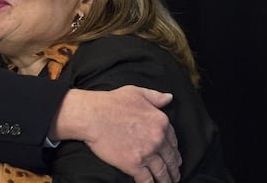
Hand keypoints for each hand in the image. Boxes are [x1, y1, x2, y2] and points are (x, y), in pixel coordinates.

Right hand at [56, 86, 181, 182]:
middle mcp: (157, 139)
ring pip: (162, 172)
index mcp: (161, 122)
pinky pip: (147, 180)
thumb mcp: (136, 92)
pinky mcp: (133, 165)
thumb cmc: (110, 103)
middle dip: (173, 169)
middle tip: (174, 175)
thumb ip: (155, 96)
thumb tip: (169, 98)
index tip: (173, 157)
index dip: (174, 151)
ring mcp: (147, 153)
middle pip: (171, 159)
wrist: (91, 115)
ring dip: (166, 180)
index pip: (173, 141)